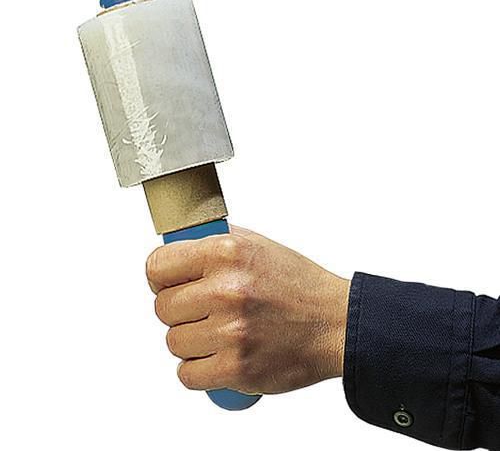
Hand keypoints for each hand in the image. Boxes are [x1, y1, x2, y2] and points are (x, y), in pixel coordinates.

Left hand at [146, 226, 349, 394]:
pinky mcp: (237, 368)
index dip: (160, 278)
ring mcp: (231, 331)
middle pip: (162, 308)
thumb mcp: (258, 245)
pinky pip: (187, 374)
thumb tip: (178, 249)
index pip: (157, 266)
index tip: (169, 284)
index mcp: (226, 252)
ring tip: (218, 333)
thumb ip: (214, 244)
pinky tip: (218, 356)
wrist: (335, 322)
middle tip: (204, 310)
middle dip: (179, 310)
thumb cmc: (297, 284)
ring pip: (173, 342)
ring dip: (190, 341)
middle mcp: (226, 289)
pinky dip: (198, 369)